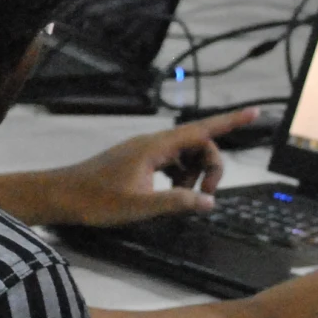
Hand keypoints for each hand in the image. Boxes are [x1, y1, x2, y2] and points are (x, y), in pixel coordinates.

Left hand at [0, 113, 254, 227]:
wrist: (62, 195)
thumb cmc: (95, 201)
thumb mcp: (139, 206)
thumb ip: (176, 204)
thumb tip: (209, 202)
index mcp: (155, 147)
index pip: (201, 129)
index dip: (230, 121)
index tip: (256, 111)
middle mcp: (152, 143)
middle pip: (198, 144)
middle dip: (212, 167)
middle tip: (206, 198)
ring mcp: (145, 151)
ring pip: (186, 155)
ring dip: (195, 175)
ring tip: (185, 200)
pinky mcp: (138, 162)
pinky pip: (172, 163)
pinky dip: (181, 178)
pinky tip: (173, 196)